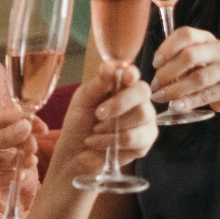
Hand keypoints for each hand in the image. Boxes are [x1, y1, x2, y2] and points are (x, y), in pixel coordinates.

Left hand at [0, 116, 42, 192]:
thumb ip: (0, 138)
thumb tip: (27, 125)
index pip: (5, 119)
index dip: (25, 123)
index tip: (44, 131)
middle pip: (5, 140)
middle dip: (21, 144)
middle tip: (33, 150)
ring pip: (1, 160)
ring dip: (16, 161)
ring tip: (30, 164)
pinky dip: (5, 177)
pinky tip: (18, 177)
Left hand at [52, 62, 156, 176]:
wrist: (75, 152)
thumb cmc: (80, 122)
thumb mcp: (82, 100)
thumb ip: (97, 84)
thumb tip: (108, 66)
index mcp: (122, 86)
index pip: (133, 73)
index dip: (130, 73)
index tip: (124, 76)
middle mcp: (138, 101)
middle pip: (142, 92)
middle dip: (119, 103)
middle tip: (98, 114)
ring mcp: (145, 122)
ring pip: (141, 115)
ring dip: (113, 125)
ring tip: (96, 130)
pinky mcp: (144, 143)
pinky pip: (134, 139)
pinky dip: (111, 141)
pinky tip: (98, 142)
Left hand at [150, 26, 219, 114]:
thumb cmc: (208, 74)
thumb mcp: (195, 62)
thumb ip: (177, 60)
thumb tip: (155, 67)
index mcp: (207, 38)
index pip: (186, 34)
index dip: (167, 48)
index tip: (155, 63)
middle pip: (190, 56)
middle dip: (168, 72)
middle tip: (155, 84)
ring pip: (198, 78)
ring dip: (175, 89)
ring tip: (160, 97)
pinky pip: (205, 95)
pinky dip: (187, 102)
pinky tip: (175, 106)